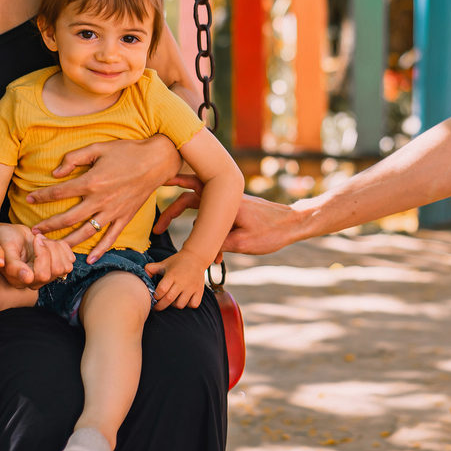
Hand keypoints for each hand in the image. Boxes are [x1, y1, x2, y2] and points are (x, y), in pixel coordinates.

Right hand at [0, 223, 74, 288]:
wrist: (10, 234)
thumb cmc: (3, 240)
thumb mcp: (4, 249)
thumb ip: (13, 265)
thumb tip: (27, 278)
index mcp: (21, 280)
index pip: (43, 275)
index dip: (43, 255)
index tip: (35, 239)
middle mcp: (36, 281)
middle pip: (57, 270)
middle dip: (50, 248)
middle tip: (37, 238)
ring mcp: (48, 275)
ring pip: (66, 266)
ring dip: (56, 247)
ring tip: (42, 240)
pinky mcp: (57, 265)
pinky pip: (70, 259)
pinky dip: (62, 246)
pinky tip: (49, 242)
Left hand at [27, 136, 181, 256]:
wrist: (156, 160)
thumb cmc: (127, 151)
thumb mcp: (98, 148)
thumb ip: (74, 158)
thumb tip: (55, 173)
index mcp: (92, 182)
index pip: (59, 193)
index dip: (41, 196)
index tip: (29, 198)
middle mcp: (100, 200)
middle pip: (68, 218)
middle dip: (48, 226)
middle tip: (34, 233)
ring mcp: (113, 211)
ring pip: (86, 232)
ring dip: (68, 241)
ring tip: (53, 247)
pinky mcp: (125, 217)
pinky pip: (111, 237)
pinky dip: (100, 250)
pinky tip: (89, 260)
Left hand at [144, 250, 208, 309]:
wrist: (196, 257)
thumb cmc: (178, 262)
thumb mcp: (164, 263)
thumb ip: (151, 269)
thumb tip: (142, 274)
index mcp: (172, 275)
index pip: (161, 290)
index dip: (155, 296)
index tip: (153, 298)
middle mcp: (182, 282)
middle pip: (169, 299)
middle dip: (160, 306)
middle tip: (157, 307)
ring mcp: (191, 287)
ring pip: (180, 304)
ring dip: (174, 305)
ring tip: (171, 301)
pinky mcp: (199, 290)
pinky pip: (193, 304)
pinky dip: (188, 305)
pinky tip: (184, 300)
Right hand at [154, 174, 304, 256]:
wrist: (294, 224)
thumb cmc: (271, 231)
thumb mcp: (241, 243)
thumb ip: (217, 244)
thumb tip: (199, 249)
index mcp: (224, 202)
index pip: (189, 195)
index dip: (170, 200)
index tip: (157, 203)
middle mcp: (225, 199)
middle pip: (190, 200)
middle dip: (173, 212)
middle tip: (158, 227)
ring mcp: (230, 204)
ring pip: (203, 212)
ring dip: (198, 231)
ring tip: (202, 255)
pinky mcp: (235, 211)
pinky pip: (216, 219)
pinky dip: (212, 233)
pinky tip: (218, 255)